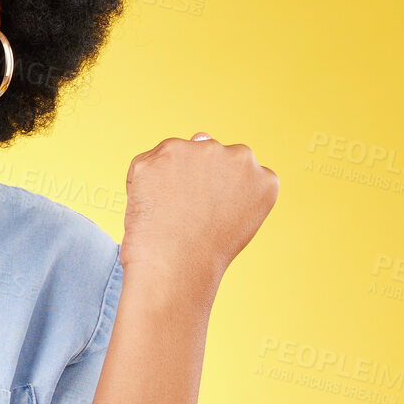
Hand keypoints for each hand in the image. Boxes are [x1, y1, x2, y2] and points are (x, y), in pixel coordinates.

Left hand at [120, 133, 278, 297]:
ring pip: (176, 154)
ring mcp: (203, 151)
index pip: (235, 172)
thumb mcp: (232, 217)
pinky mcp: (165, 152)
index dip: (213, 195)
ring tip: (168, 213)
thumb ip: (227, 177)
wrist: (174, 268)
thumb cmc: (201, 252)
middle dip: (191, 179)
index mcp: (263, 177)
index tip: (207, 217)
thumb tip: (200, 135)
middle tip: (184, 216)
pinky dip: (140, 183)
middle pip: (206, 156)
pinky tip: (149, 207)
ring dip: (166, 177)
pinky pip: (145, 164)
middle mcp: (239, 157)